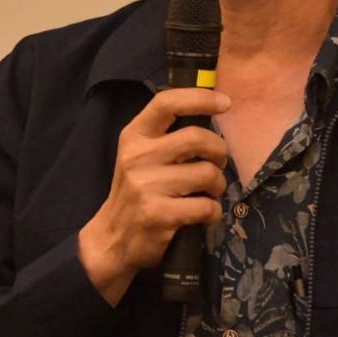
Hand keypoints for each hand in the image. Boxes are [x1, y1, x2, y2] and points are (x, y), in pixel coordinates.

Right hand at [77, 87, 230, 304]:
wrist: (112, 239)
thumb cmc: (137, 191)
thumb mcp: (141, 156)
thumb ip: (168, 136)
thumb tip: (212, 112)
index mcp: (134, 136)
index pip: (166, 103)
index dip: (200, 98)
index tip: (225, 102)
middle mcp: (137, 157)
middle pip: (196, 138)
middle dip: (219, 151)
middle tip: (217, 163)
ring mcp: (145, 187)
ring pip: (206, 174)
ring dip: (218, 185)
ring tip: (209, 192)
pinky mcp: (157, 215)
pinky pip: (205, 206)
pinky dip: (213, 211)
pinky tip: (204, 214)